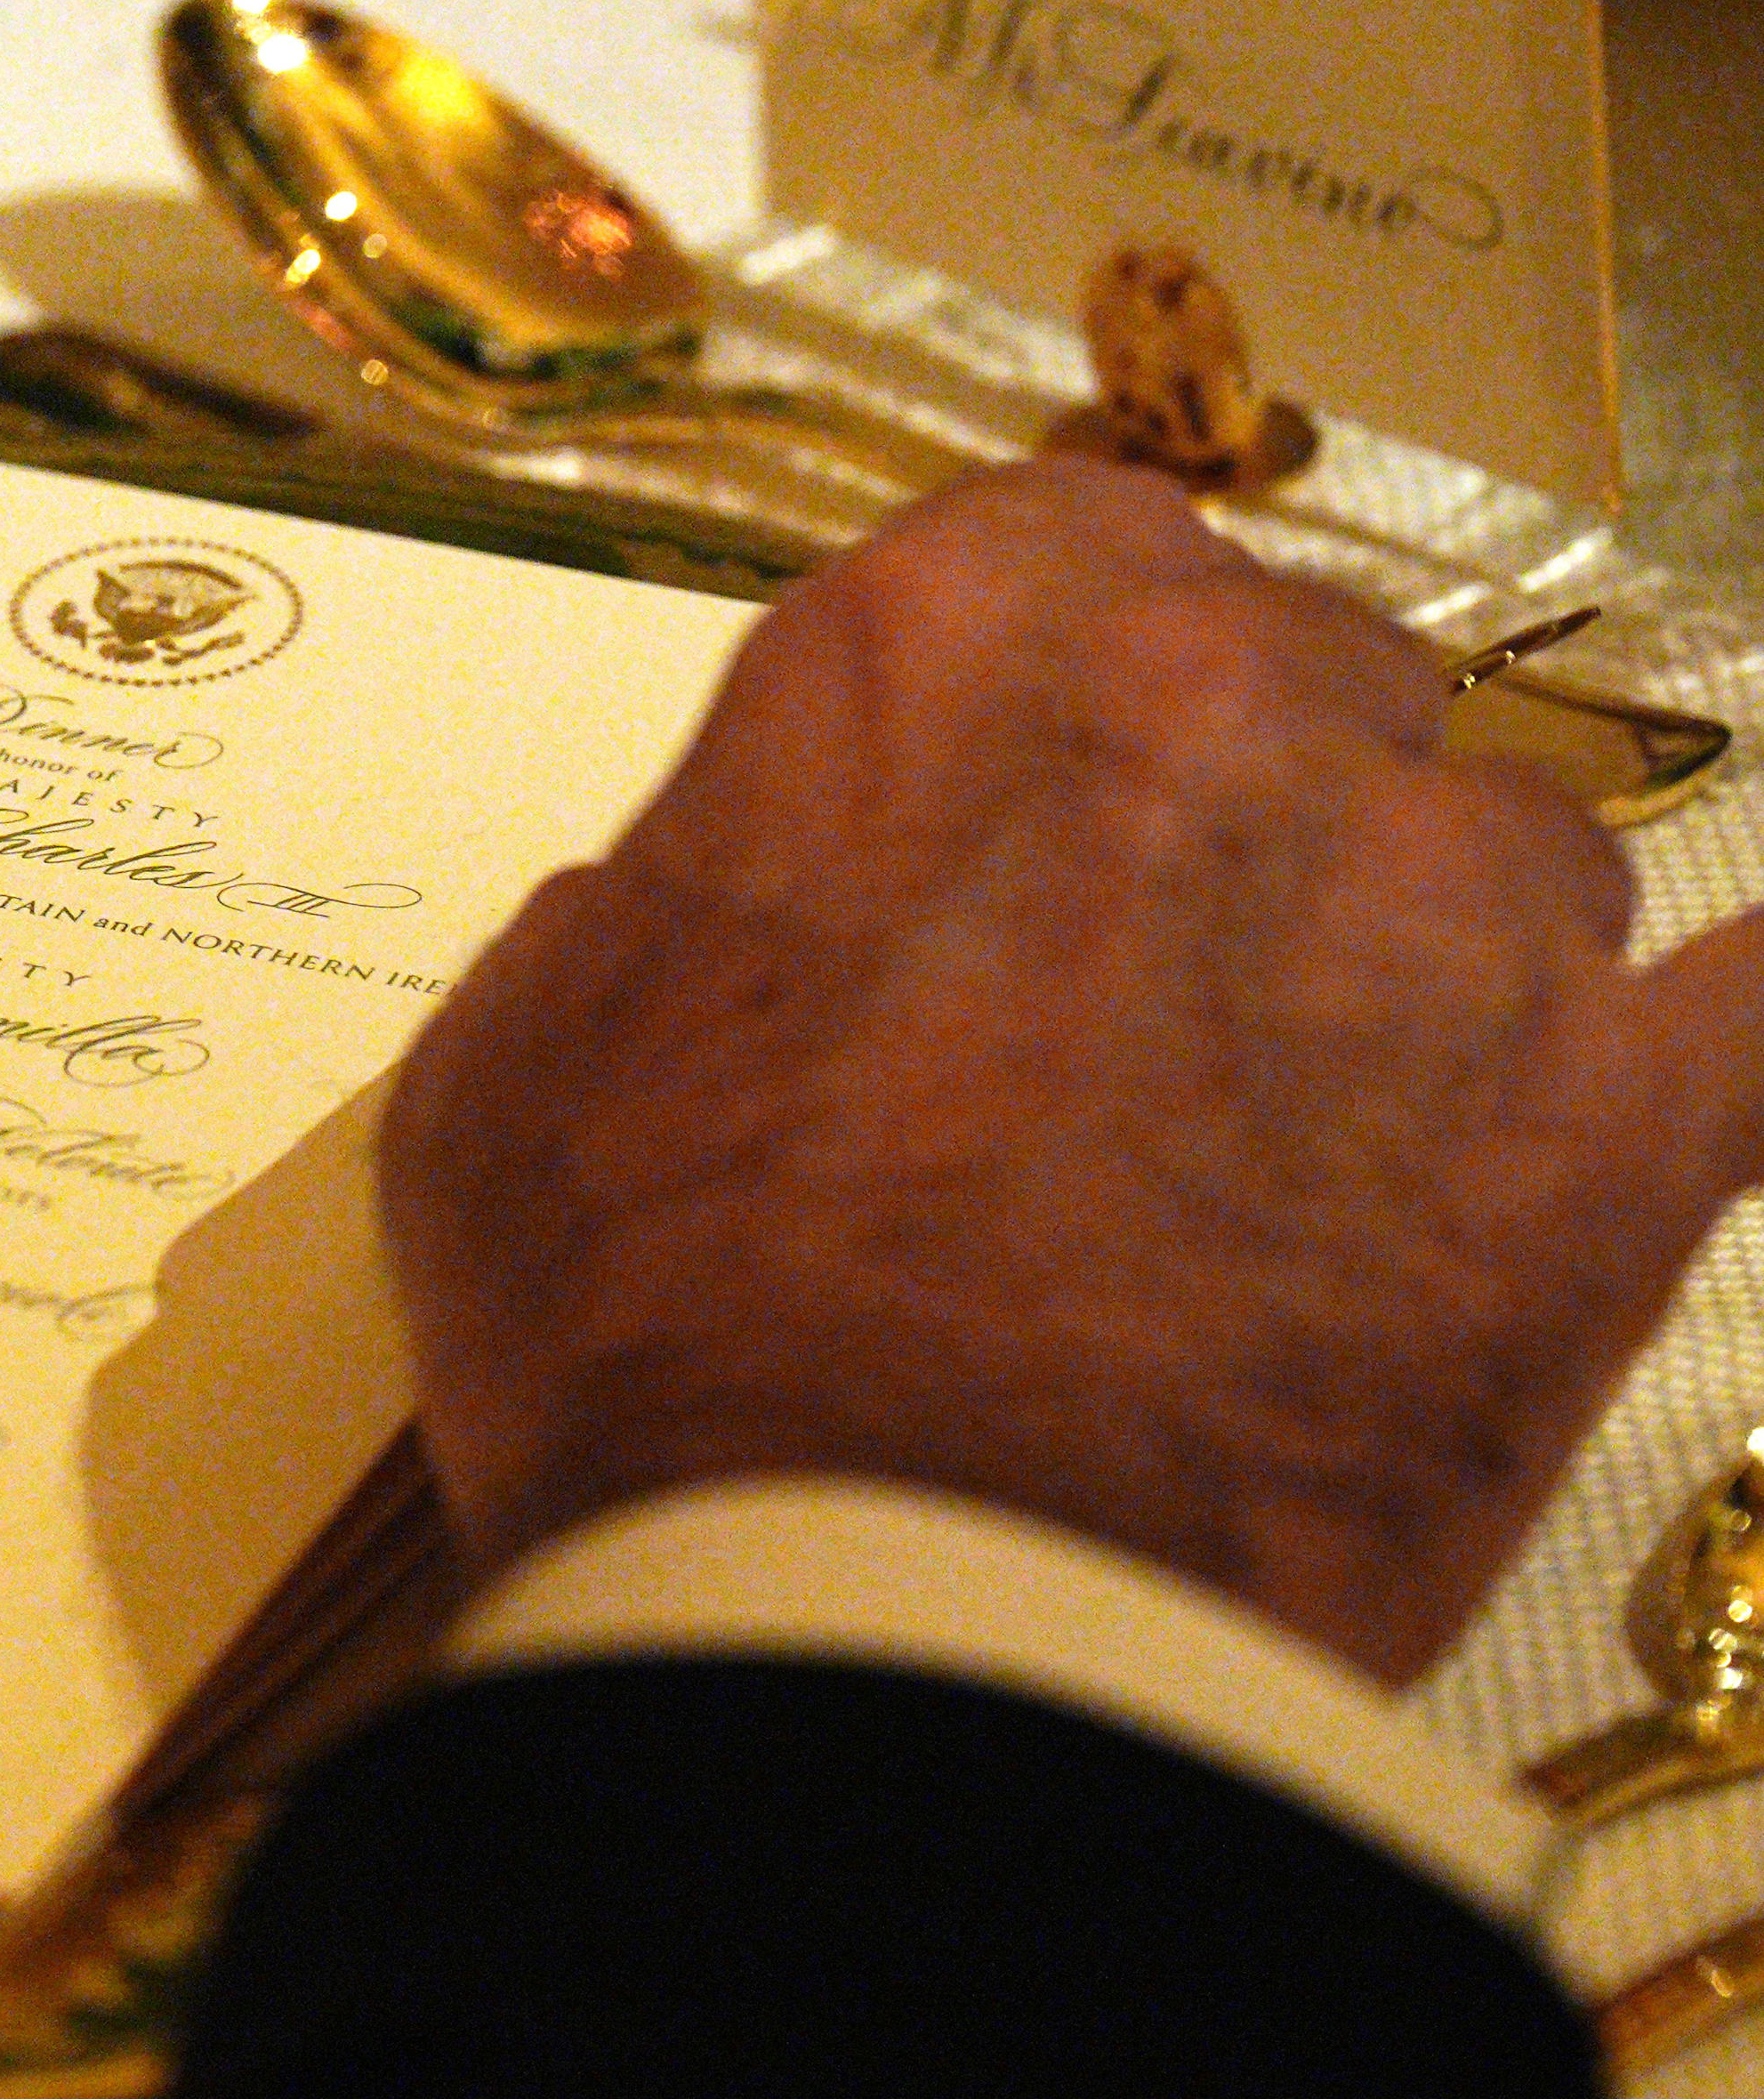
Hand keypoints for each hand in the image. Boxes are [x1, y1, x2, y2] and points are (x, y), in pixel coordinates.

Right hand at [383, 457, 1763, 1685]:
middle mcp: (1217, 712)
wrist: (870, 1619)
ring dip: (1442, 980)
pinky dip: (1717, 1053)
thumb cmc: (652, 1346)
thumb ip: (660, 908)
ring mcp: (1448, 910)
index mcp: (937, 653)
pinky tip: (1647, 1108)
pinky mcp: (1627, 1123)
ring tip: (1325, 1180)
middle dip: (1262, 823)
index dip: (1073, 687)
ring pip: (1521, 862)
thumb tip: (724, 903)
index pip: (1089, 544)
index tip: (1051, 799)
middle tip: (1165, 1017)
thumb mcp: (518, 1064)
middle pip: (1324, 686)